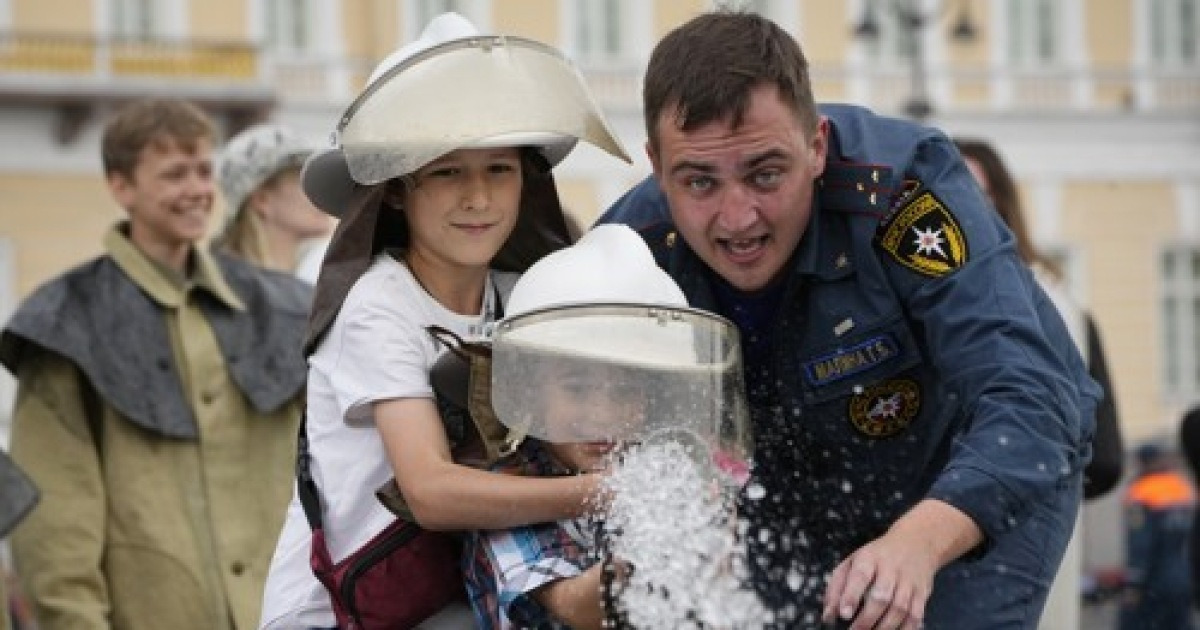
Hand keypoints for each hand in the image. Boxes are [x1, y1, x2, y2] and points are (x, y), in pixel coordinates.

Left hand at [821, 499, 981, 629]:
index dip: (851, 596)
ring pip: (900, 609)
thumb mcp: (852, 562)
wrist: (916, 542)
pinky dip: (905, 629)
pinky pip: (916, 616)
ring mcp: (909, 582)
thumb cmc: (876, 557)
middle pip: (881, 596)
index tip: (844, 614)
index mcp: (869, 558)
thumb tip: (828, 616)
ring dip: (885, 627)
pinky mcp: (922, 593)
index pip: (860, 576)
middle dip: (867, 619)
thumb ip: (836, 588)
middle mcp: (891, 568)